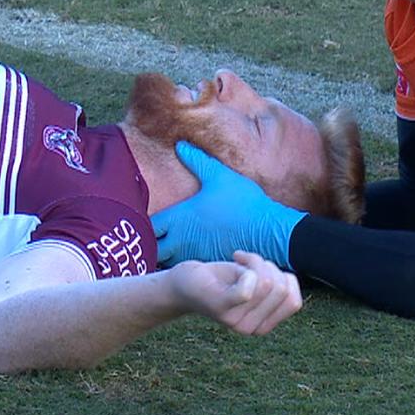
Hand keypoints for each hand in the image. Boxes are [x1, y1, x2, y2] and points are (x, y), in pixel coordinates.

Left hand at [151, 142, 305, 268]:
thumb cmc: (244, 202)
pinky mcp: (209, 265)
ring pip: (169, 262)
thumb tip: (180, 145)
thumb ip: (197, 161)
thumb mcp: (220, 176)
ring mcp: (195, 255)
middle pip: (153, 249)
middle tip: (155, 238)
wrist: (270, 232)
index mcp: (180, 218)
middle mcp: (182, 240)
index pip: (148, 226)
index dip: (144, 223)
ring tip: (169, 249)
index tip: (146, 219)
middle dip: (150, 245)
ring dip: (166, 257)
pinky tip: (191, 258)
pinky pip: (189, 269)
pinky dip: (185, 266)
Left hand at [171, 251, 302, 334]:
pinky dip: (248, 267)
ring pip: (267, 282)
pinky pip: (247, 291)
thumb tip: (289, 282)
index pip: (294, 301)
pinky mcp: (220, 307)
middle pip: (281, 289)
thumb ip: (274, 289)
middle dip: (268, 266)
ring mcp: (235, 321)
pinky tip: (235, 257)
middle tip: (245, 262)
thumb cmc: (220, 281)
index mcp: (262, 327)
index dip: (283, 277)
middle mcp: (250, 329)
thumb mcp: (254, 284)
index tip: (261, 269)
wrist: (182, 283)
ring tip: (237, 260)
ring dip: (256, 260)